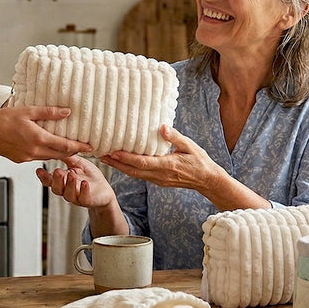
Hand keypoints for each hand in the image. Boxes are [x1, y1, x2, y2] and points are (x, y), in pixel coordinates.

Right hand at [0, 106, 91, 162]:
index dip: (79, 147)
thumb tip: (67, 111)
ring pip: (48, 156)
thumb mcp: (28, 111)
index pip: (65, 146)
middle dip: (72, 152)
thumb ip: (49, 112)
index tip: (90, 147)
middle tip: (83, 148)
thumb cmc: (3, 119)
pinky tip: (44, 145)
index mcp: (38, 139)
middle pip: (60, 154)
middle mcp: (34, 151)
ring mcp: (27, 157)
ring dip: (58, 152)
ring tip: (66, 146)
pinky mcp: (20, 159)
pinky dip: (44, 152)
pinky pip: (37, 157)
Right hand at [36, 154, 114, 208]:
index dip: (43, 176)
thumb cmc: (90, 176)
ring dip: (69, 184)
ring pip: (68, 194)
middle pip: (56, 188)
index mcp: (63, 181)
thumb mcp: (78, 163)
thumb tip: (57, 145)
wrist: (104, 190)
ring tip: (72, 174)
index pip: (49, 180)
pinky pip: (83, 198)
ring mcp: (76, 196)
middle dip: (56, 180)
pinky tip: (84, 183)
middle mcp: (67, 190)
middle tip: (57, 171)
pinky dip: (83, 190)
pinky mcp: (87, 200)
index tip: (39, 170)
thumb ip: (67, 157)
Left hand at [101, 125, 224, 193]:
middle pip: (133, 171)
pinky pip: (140, 175)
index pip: (143, 163)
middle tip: (101, 155)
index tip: (114, 152)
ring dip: (120, 167)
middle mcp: (160, 176)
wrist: (207, 180)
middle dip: (116, 164)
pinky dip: (129, 169)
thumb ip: (175, 137)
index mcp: (167, 166)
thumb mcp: (190, 146)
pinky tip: (122, 162)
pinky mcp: (158, 181)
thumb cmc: (199, 161)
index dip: (127, 158)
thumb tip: (162, 126)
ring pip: (135, 175)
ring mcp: (158, 180)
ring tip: (107, 158)